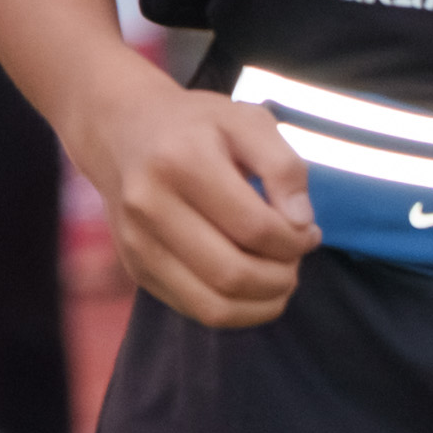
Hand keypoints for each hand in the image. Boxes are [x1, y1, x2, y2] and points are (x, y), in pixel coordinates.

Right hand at [68, 58, 319, 327]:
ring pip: (213, 306)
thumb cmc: (196, 126)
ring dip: (261, 303)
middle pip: (233, 273)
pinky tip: (252, 287)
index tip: (309, 231)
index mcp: (180, 160)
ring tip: (279, 279)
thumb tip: (301, 225)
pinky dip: (236, 311)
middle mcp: (150, 206)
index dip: (295, 240)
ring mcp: (138, 244)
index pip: (255, 227)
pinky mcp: (136, 269)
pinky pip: (195, 310)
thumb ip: (284, 167)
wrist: (123, 132)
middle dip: (281, 277)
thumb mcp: (247, 121)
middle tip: (296, 260)